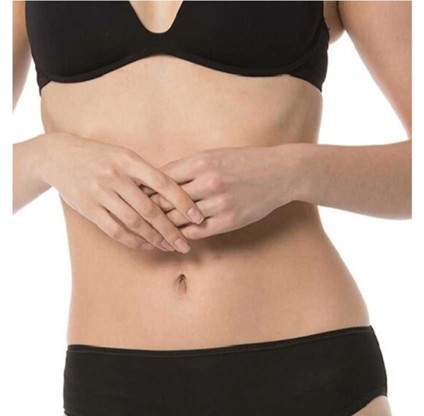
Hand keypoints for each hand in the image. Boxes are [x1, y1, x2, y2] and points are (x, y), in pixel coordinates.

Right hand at [39, 132, 204, 252]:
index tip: (198, 217)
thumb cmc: (100, 157)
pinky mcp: (88, 208)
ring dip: (154, 238)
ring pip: (134, 222)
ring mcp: (100, 192)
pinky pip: (115, 229)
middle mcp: (116, 176)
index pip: (164, 183)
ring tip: (169, 247)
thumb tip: (178, 193)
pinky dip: (133, 241)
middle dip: (171, 229)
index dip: (183, 202)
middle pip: (150, 208)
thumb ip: (147, 173)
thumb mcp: (123, 156)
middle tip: (186, 244)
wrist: (58, 156)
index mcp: (129, 160)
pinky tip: (147, 246)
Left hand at [141, 145, 300, 239]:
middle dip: (148, 210)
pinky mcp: (230, 220)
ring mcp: (219, 203)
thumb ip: (188, 168)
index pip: (161, 178)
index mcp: (201, 162)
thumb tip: (158, 179)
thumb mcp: (215, 156)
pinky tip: (174, 237)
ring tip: (148, 232)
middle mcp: (208, 182)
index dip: (145, 189)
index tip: (133, 197)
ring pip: (179, 219)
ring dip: (163, 227)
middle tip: (133, 219)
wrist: (280, 173)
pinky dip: (183, 235)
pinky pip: (197, 232)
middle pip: (166, 200)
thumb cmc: (245, 162)